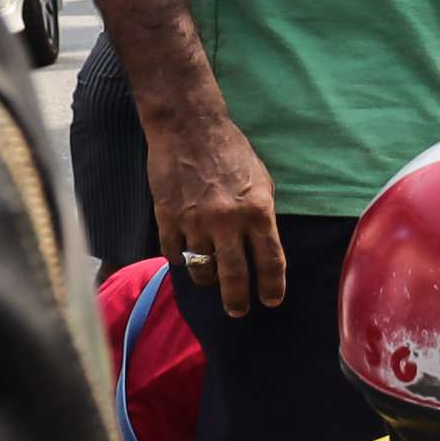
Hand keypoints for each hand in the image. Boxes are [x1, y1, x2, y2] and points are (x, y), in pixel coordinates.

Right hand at [149, 106, 287, 317]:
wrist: (189, 128)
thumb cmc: (232, 152)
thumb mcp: (262, 182)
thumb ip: (262, 216)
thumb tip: (262, 247)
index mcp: (258, 212)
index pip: (270, 262)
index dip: (272, 287)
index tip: (271, 301)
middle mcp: (227, 222)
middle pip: (235, 276)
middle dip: (238, 300)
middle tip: (239, 312)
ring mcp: (195, 222)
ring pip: (202, 269)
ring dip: (208, 280)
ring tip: (212, 282)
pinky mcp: (167, 218)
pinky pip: (174, 254)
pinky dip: (181, 260)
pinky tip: (186, 259)